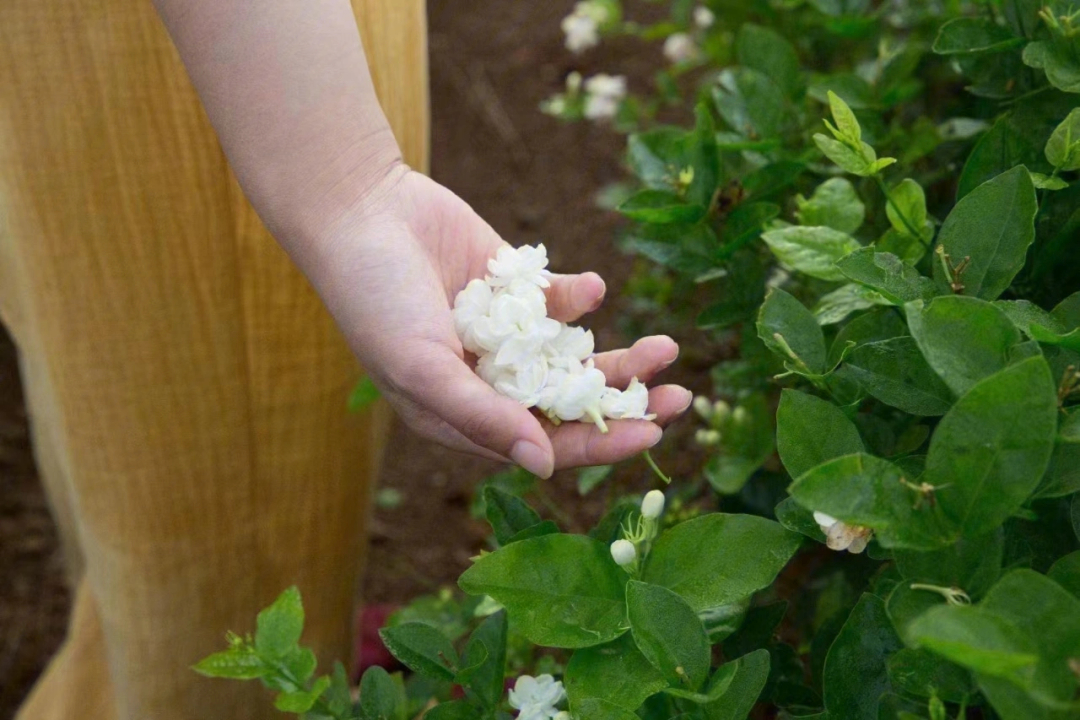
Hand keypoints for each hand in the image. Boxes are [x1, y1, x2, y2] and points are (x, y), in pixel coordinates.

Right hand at [308, 164, 691, 477]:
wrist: (359, 209)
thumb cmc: (376, 299)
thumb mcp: (423, 367)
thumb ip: (483, 417)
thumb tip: (544, 467)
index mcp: (464, 416)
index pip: (543, 444)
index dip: (598, 444)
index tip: (650, 434)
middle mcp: (489, 382)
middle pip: (571, 406)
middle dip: (627, 404)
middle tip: (683, 397)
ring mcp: (505, 335)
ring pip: (577, 358)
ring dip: (622, 357)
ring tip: (668, 345)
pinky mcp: (514, 288)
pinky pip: (560, 302)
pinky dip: (581, 298)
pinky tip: (592, 287)